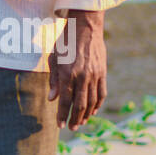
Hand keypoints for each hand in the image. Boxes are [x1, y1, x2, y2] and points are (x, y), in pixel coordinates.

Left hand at [48, 9, 105, 130]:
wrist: (86, 27)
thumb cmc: (65, 42)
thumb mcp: (54, 57)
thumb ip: (53, 79)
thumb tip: (52, 99)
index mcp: (67, 73)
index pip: (64, 100)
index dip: (61, 114)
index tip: (59, 125)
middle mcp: (81, 76)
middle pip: (79, 104)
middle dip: (74, 118)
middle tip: (71, 128)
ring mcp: (94, 75)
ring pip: (91, 101)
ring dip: (86, 115)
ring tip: (80, 123)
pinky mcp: (103, 73)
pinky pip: (101, 93)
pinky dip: (97, 105)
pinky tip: (92, 111)